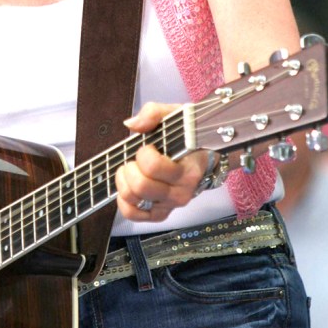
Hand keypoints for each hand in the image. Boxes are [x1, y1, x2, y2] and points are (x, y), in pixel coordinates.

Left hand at [115, 103, 211, 221]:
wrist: (204, 155)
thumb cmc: (188, 136)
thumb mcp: (176, 116)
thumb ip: (154, 113)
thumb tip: (132, 124)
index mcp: (188, 170)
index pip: (153, 167)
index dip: (143, 154)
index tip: (148, 147)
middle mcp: (181, 192)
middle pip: (141, 186)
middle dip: (129, 168)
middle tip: (135, 159)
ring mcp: (170, 205)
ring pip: (134, 201)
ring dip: (123, 182)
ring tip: (129, 170)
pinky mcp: (160, 214)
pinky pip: (133, 214)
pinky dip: (123, 202)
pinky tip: (128, 187)